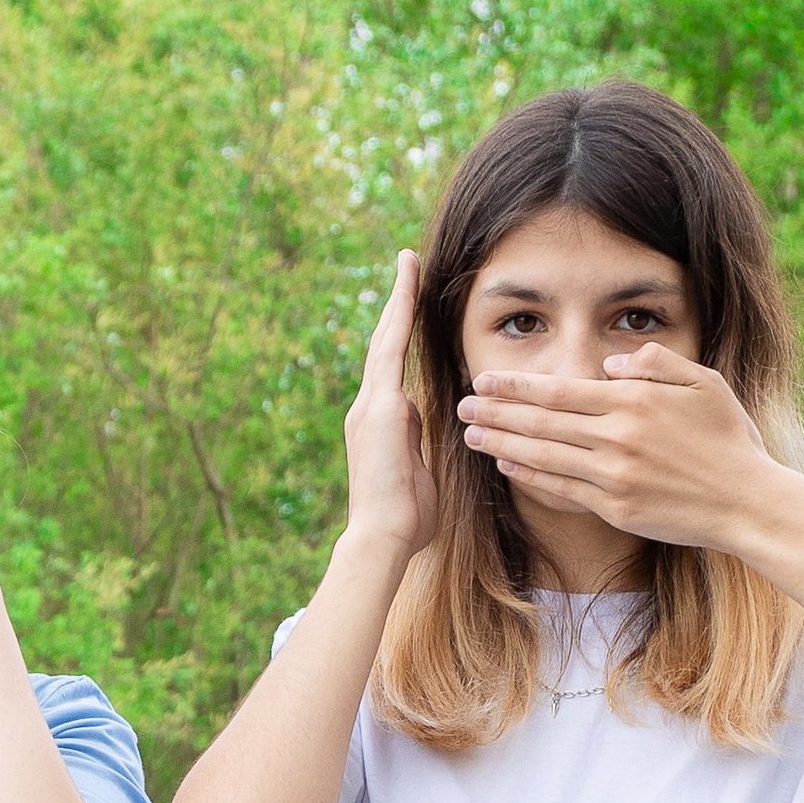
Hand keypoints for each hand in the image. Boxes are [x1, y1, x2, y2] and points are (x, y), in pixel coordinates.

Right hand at [343, 253, 436, 562]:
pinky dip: (400, 315)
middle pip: (384, 346)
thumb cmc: (406, 523)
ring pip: (385, 340)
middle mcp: (368, 408)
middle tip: (407, 266)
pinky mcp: (379, 406)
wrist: (382, 539)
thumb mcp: (421, 477)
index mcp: (380, 425)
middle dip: (397, 306)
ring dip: (399, 300)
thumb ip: (424, 450)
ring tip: (409, 263)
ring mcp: (370, 405)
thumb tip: (435, 433)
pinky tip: (410, 285)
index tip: (411, 308)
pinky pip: (391, 349)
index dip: (401, 337)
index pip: (391, 370)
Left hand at [457, 340, 775, 552]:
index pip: (560, 390)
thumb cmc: (729, 439)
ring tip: (471, 435)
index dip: (517, 386)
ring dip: (502, 444)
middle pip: (542, 422)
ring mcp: (614, 476)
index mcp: (634, 401)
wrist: (748, 502)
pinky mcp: (615, 509)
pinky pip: (561, 489)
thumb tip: (612, 364)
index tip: (485, 379)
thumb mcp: (704, 382)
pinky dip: (530, 477)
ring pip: (544, 456)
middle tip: (461, 405)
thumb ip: (656, 364)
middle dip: (496, 412)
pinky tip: (506, 466)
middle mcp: (617, 438)